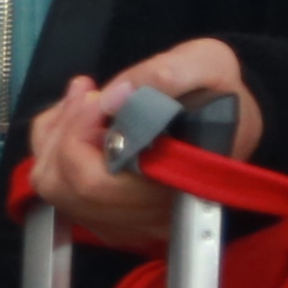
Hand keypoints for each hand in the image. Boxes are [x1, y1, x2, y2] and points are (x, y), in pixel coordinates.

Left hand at [18, 37, 262, 251]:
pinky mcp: (109, 216)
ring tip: (82, 99)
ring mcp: (126, 223)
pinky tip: (78, 118)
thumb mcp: (206, 64)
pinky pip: (58, 187)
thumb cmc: (220, 93)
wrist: (232, 116)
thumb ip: (166, 75)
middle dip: (65, 130)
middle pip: (67, 188)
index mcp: (175, 185)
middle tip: (88, 91)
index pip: (97, 183)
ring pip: (55, 188)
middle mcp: (148, 217)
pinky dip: (55, 147)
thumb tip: (115, 96)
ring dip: (56, 136)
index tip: (98, 96)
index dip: (80, 134)